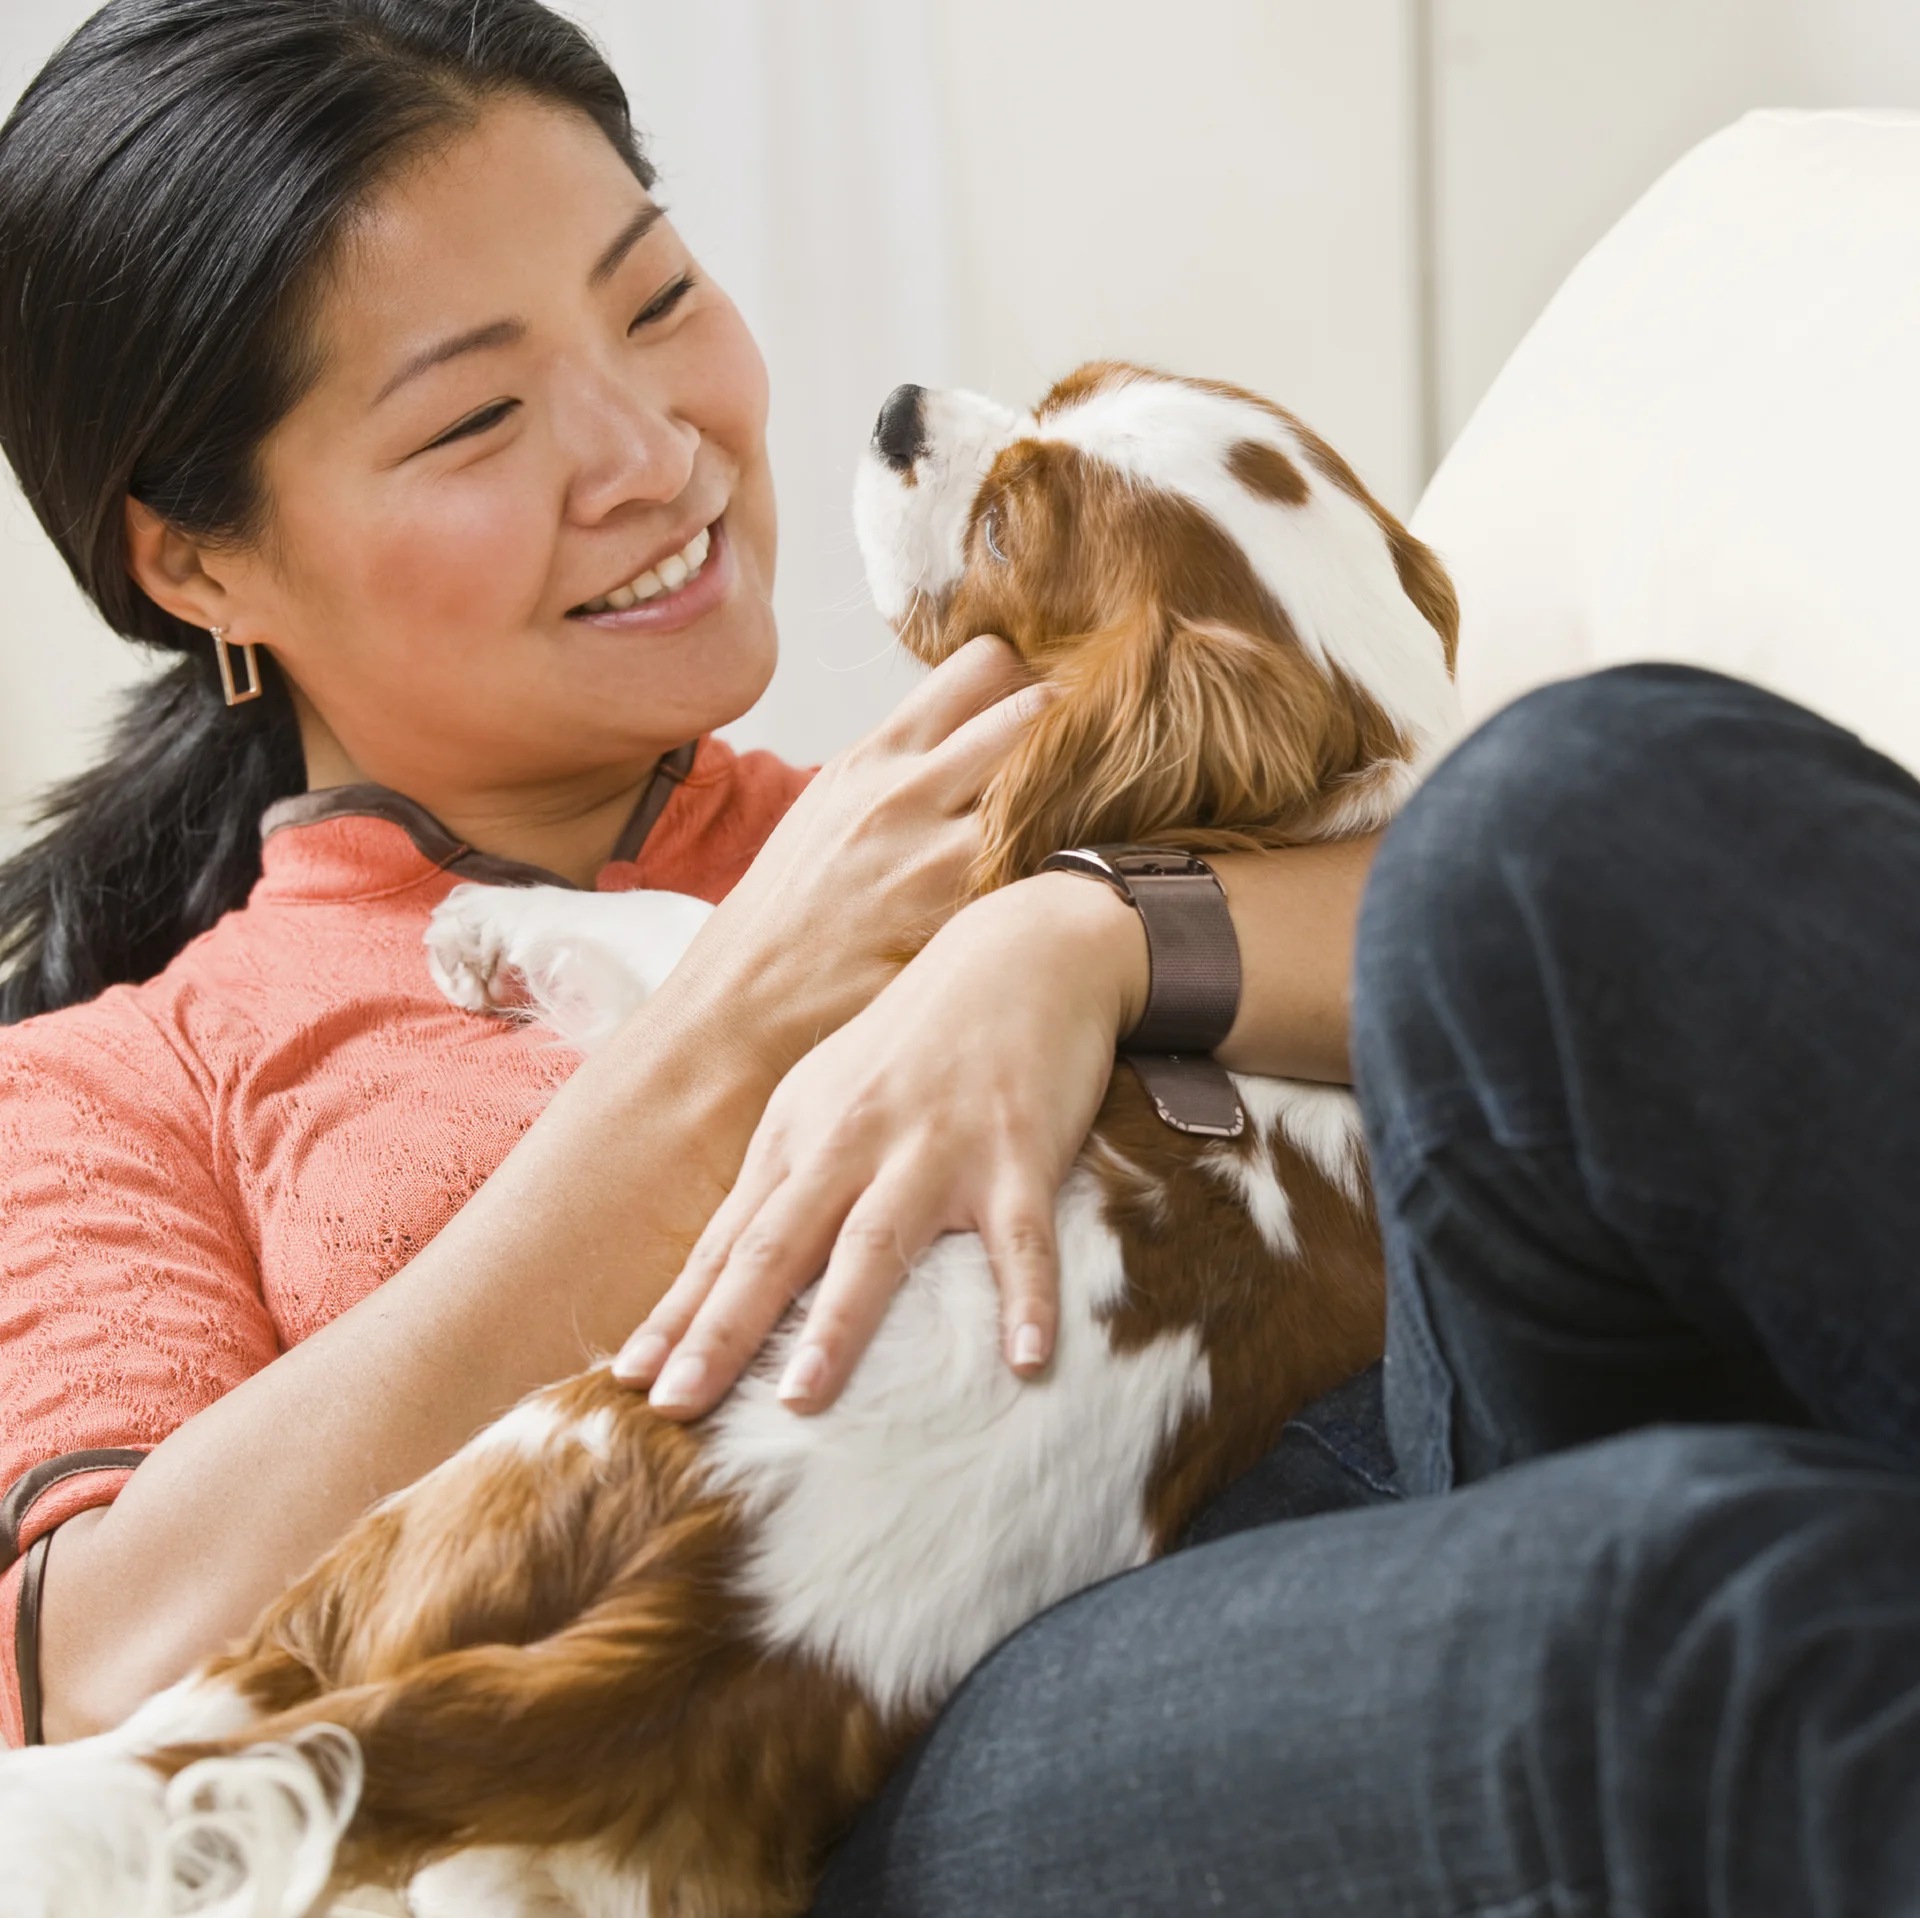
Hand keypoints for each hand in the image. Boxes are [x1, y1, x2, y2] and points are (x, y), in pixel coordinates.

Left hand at [614, 872, 1148, 1417]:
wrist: (1019, 953)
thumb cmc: (916, 1042)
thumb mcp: (830, 1098)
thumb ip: (786, 1182)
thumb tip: (723, 1278)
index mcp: (799, 1134)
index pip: (729, 1239)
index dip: (680, 1312)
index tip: (632, 1381)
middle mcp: (853, 1140)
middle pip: (777, 1244)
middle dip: (722, 1327)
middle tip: (676, 1405)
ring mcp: (936, 1145)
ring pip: (876, 1241)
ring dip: (838, 1323)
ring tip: (800, 1399)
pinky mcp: (1018, 1149)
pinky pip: (1022, 1239)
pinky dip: (1026, 1299)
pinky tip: (1026, 1361)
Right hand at [649, 636, 1050, 1079]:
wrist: (746, 1000)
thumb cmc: (793, 907)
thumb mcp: (833, 804)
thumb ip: (904, 763)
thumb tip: (981, 728)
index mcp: (877, 755)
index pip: (986, 663)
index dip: (1029, 672)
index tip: (1046, 693)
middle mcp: (909, 794)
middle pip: (1035, 712)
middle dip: (1073, 725)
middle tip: (1096, 751)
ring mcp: (939, 862)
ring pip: (1053, 793)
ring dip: (1080, 799)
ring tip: (1088, 817)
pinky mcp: (963, 924)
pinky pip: (1042, 874)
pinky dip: (1064, 868)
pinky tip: (1061, 883)